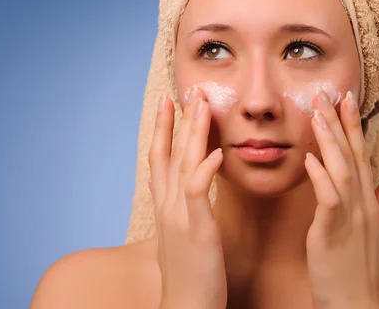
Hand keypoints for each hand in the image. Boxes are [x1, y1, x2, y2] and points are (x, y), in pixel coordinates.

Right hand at [149, 86, 226, 308]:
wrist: (185, 305)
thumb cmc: (188, 270)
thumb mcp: (179, 233)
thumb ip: (177, 206)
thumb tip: (172, 187)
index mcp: (165, 205)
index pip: (160, 158)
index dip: (162, 129)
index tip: (167, 103)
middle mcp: (167, 205)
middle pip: (170, 154)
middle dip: (178, 121)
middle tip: (187, 92)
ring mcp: (178, 215)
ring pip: (183, 164)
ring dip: (192, 133)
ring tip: (201, 105)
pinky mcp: (195, 229)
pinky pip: (198, 192)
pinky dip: (205, 170)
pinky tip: (218, 152)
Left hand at [304, 88, 378, 308]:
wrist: (358, 304)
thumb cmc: (362, 269)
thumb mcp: (378, 232)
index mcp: (369, 202)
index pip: (361, 155)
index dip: (353, 126)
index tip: (346, 100)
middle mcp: (363, 204)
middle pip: (352, 155)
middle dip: (341, 122)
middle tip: (329, 92)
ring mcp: (350, 218)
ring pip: (341, 170)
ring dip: (330, 140)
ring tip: (318, 113)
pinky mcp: (332, 233)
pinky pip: (328, 200)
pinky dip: (321, 177)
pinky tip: (311, 158)